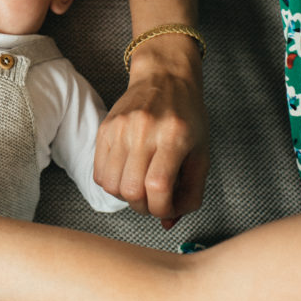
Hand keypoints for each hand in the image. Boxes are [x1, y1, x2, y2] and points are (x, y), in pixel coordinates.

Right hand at [94, 50, 208, 226]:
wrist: (164, 77)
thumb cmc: (187, 116)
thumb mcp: (201, 154)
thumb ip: (190, 193)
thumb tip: (167, 222)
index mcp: (174, 137)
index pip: (158, 188)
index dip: (162, 209)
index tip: (168, 207)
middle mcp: (144, 131)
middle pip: (132, 190)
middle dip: (144, 207)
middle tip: (154, 199)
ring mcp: (121, 128)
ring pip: (112, 185)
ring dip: (126, 196)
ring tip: (139, 186)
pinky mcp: (105, 128)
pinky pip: (99, 172)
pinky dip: (111, 183)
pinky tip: (126, 175)